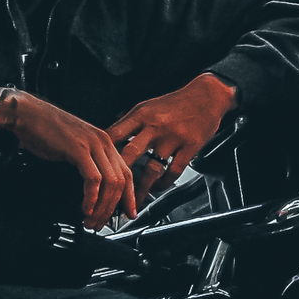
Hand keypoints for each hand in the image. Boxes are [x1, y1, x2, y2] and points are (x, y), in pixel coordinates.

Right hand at [0, 90, 136, 228]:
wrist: (27, 113)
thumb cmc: (46, 131)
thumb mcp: (75, 148)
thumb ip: (88, 164)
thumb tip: (94, 189)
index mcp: (105, 142)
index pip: (127, 173)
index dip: (129, 196)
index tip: (128, 213)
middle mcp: (104, 142)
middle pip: (121, 181)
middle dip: (114, 208)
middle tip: (103, 224)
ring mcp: (93, 145)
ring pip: (110, 183)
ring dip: (102, 207)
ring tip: (92, 221)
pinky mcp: (79, 149)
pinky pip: (93, 179)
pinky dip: (91, 198)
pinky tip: (86, 208)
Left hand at [107, 73, 237, 201]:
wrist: (207, 95)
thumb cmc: (176, 102)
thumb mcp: (148, 106)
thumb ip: (129, 122)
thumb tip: (109, 136)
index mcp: (141, 115)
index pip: (114, 135)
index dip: (100, 152)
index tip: (92, 169)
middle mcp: (155, 126)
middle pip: (129, 155)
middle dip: (116, 176)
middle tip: (107, 193)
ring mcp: (172, 138)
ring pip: (151, 169)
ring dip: (140, 189)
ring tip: (132, 202)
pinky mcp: (189, 147)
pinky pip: (173, 171)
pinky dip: (163, 184)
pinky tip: (157, 188)